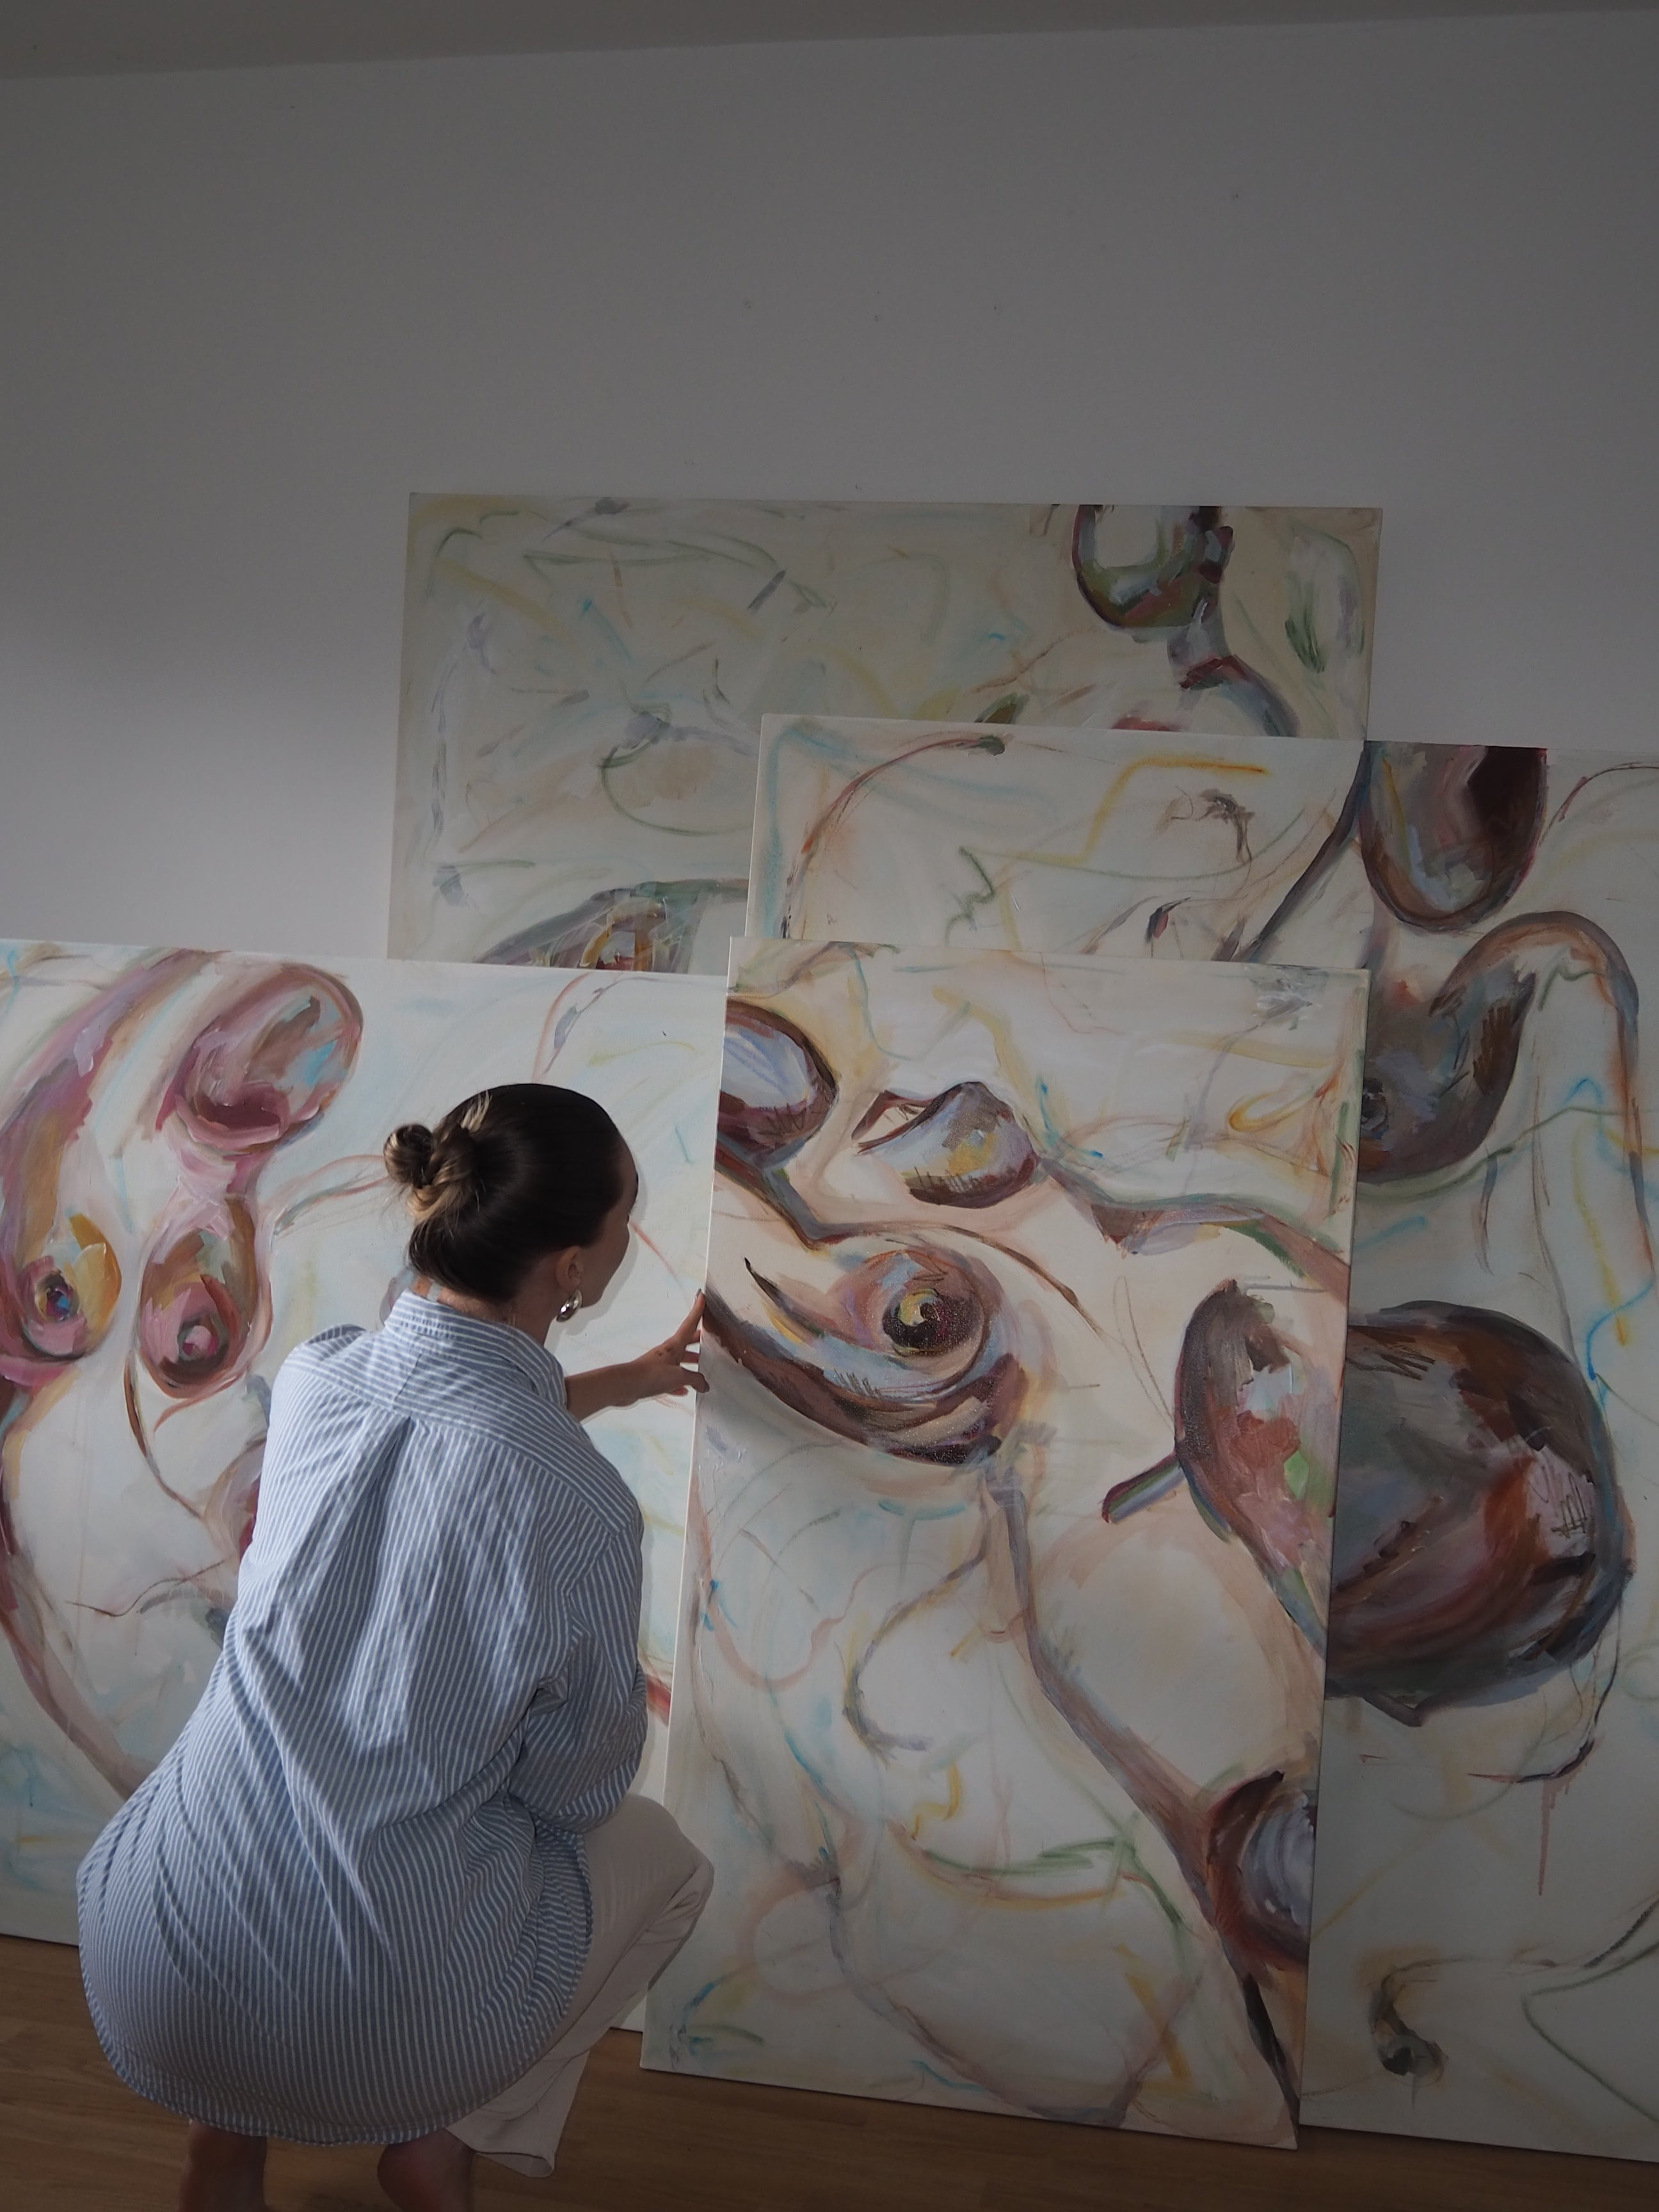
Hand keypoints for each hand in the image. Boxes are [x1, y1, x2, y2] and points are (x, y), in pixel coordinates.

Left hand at [566, 1297, 708, 1418]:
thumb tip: (704, 1384)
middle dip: (698, 1338)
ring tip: (700, 1365)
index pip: (689, 1324)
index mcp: (674, 1346)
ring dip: (690, 1361)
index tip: (701, 1297)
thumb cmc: (650, 1375)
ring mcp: (660, 1364)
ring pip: (679, 1360)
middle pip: (686, 1341)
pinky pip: (671, 1378)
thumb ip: (695, 1379)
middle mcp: (668, 1352)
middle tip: (708, 1335)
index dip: (697, 1310)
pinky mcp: (654, 1377)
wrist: (625, 1385)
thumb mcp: (679, 1376)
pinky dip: (679, 1382)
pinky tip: (684, 1390)